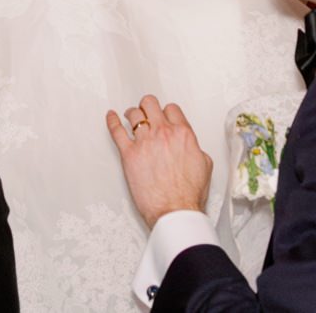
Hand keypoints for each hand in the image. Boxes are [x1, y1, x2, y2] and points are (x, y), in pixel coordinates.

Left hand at [106, 95, 211, 229]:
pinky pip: (116, 131)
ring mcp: (144, 142)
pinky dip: (112, 121)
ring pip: (134, 114)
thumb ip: (195, 148)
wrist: (175, 210)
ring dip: (133, 114)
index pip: (172, 109)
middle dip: (148, 106)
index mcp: (182, 134)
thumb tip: (190, 145)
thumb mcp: (204, 164)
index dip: (167, 112)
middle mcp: (163, 133)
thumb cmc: (188, 194)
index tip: (164, 115)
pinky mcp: (129, 154)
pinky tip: (111, 117)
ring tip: (131, 116)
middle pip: (150, 104)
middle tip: (147, 111)